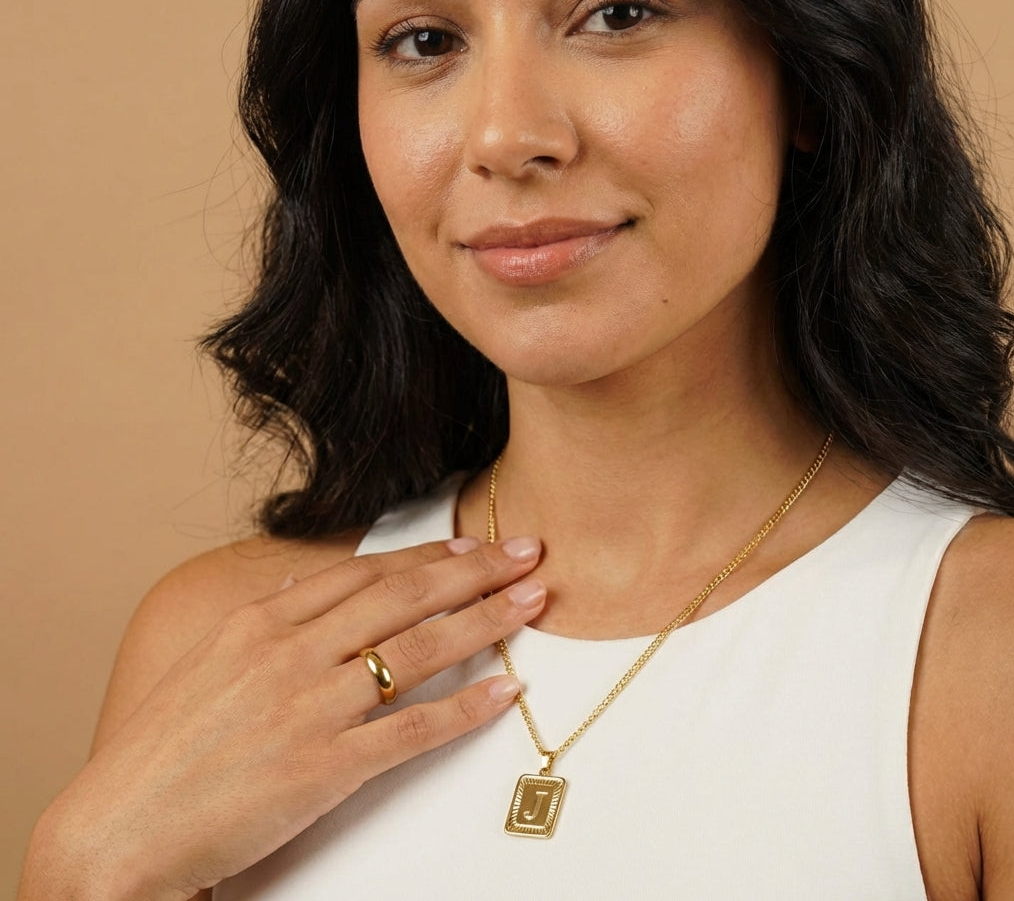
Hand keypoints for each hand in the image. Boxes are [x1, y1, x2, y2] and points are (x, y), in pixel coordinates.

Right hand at [24, 535, 543, 899]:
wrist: (117, 831)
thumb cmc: (160, 749)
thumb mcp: (205, 662)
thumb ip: (261, 621)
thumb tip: (298, 587)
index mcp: (262, 621)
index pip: (367, 572)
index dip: (429, 554)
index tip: (473, 544)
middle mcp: (292, 652)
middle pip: (406, 597)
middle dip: (476, 571)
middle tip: (527, 553)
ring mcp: (311, 708)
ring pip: (420, 651)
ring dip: (487, 622)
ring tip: (533, 603)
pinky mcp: (325, 768)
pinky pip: (413, 731)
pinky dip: (465, 709)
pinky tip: (504, 692)